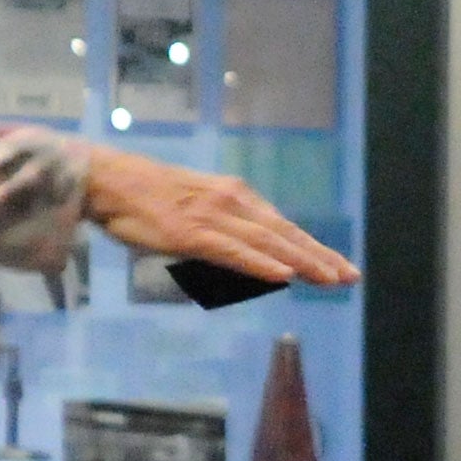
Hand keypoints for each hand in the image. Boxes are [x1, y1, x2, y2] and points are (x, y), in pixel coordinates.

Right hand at [82, 146, 355, 288]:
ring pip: (267, 243)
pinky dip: (261, 264)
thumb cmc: (148, 201)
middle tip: (351, 277)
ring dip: (301, 262)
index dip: (314, 249)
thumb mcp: (197, 212)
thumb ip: (225, 231)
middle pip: (284, 235)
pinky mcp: (192, 233)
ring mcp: (213, 217)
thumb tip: (250, 256)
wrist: (110, 181)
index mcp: (236, 198)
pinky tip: (284, 275)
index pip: (283, 228)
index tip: (341, 268)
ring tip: (329, 279)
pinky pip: (234, 251)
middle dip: (320, 257)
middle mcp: (232, 203)